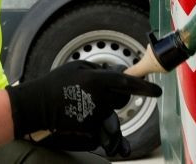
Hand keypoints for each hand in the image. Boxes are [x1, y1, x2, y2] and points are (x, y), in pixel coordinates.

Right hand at [5, 61, 161, 151]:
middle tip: (102, 91)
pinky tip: (81, 110)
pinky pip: (101, 122)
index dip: (145, 87)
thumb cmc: (55, 83)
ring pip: (111, 110)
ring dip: (105, 105)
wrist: (38, 106)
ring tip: (85, 100)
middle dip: (119, 94)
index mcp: (97, 81)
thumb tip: (112, 75)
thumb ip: (97, 70)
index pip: (128, 83)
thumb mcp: (76, 67)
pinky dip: (95, 117)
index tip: (157, 91)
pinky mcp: (90, 128)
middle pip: (122, 98)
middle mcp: (100, 98)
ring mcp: (96, 115)